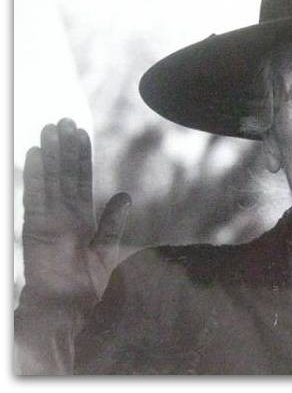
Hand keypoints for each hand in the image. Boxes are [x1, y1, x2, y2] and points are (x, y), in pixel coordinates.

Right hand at [21, 118, 130, 307]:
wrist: (66, 303)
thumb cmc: (85, 281)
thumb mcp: (105, 247)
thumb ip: (112, 221)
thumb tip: (123, 198)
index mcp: (81, 215)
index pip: (80, 178)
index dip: (80, 156)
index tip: (80, 133)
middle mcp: (64, 211)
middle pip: (64, 172)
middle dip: (64, 147)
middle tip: (63, 121)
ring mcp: (49, 216)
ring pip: (50, 178)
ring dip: (49, 154)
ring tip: (48, 129)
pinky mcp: (36, 225)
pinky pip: (36, 194)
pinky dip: (36, 174)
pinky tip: (35, 155)